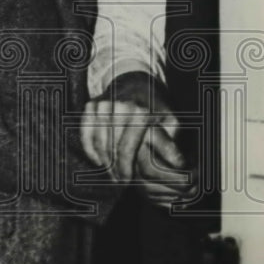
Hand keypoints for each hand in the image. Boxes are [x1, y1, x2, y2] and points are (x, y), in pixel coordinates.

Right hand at [81, 71, 197, 207]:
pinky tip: (99, 162)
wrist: (135, 81)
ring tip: (112, 174)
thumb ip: (171, 142)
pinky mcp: (91, 106)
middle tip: (120, 182)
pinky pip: (86, 134)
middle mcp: (118, 107)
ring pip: (98, 144)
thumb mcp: (170, 121)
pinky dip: (90, 150)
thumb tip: (178, 165)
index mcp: (140, 111)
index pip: (127, 149)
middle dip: (115, 169)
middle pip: (111, 149)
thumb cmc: (155, 106)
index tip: (129, 182)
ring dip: (104, 163)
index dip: (127, 169)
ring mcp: (102, 105)